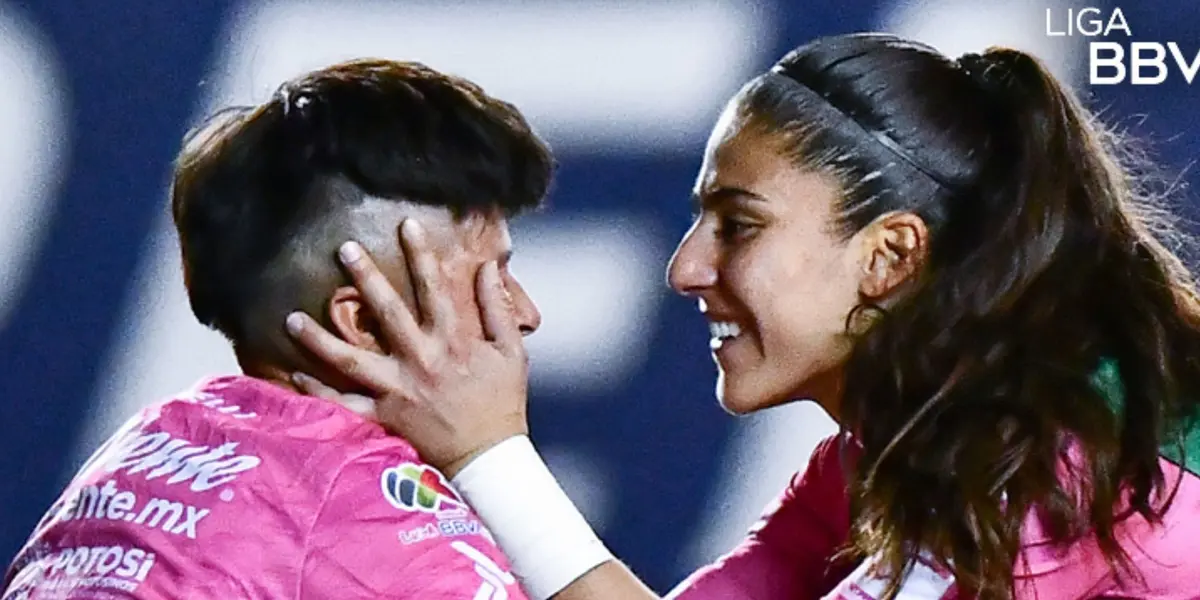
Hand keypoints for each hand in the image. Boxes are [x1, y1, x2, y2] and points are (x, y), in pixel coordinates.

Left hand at [285, 219, 530, 476]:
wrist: (489, 457)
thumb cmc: (502, 401)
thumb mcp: (511, 351)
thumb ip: (497, 308)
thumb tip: (488, 268)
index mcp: (452, 342)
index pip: (434, 288)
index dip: (420, 254)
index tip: (405, 223)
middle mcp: (420, 361)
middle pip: (387, 312)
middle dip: (365, 277)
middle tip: (342, 247)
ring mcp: (398, 390)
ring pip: (351, 360)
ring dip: (319, 338)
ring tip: (291, 318)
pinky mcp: (385, 417)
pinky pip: (345, 405)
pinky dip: (319, 392)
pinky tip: (295, 374)